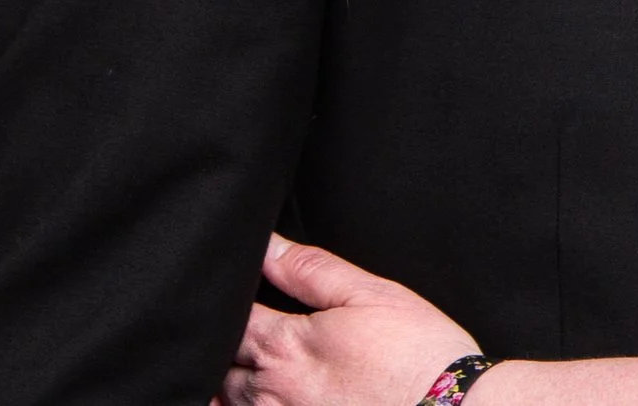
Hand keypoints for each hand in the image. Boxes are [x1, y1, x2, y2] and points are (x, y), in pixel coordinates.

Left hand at [221, 235, 480, 405]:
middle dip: (227, 344)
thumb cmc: (416, 353)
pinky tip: (269, 396)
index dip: (230, 301)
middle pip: (221, 364)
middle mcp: (270, 392)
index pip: (232, 318)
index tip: (239, 292)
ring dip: (231, 382)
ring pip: (227, 402)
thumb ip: (311, 269)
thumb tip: (268, 247)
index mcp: (284, 346)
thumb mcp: (370, 294)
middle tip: (249, 329)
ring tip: (253, 365)